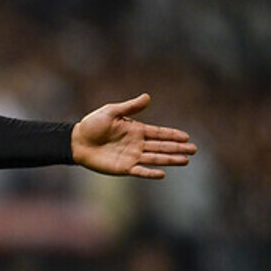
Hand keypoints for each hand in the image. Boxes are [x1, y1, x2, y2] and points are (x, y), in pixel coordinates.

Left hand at [71, 93, 196, 178]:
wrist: (76, 141)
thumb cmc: (92, 125)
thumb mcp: (111, 112)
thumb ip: (130, 107)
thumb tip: (147, 97)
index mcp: (136, 130)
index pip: (159, 133)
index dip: (173, 135)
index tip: (187, 137)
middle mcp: (137, 144)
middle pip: (161, 146)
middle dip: (178, 148)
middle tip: (194, 150)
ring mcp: (131, 156)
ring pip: (155, 158)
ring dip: (170, 160)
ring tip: (186, 160)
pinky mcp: (123, 167)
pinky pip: (140, 171)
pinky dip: (150, 173)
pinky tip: (163, 174)